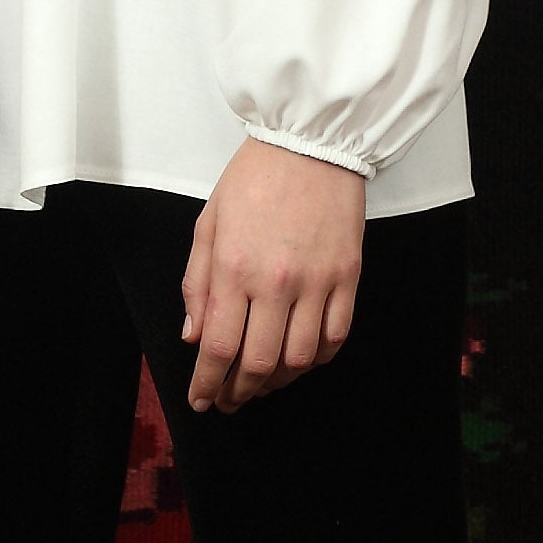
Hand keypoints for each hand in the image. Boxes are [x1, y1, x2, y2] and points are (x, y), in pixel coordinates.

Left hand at [180, 138, 362, 413]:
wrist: (310, 142)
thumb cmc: (254, 178)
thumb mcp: (209, 223)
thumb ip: (197, 282)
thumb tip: (194, 335)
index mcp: (234, 267)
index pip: (218, 347)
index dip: (207, 383)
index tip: (201, 400)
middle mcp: (276, 282)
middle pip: (258, 363)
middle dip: (239, 392)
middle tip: (229, 400)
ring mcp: (317, 282)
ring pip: (300, 359)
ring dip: (277, 382)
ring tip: (261, 384)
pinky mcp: (348, 277)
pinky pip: (336, 336)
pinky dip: (317, 359)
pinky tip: (300, 361)